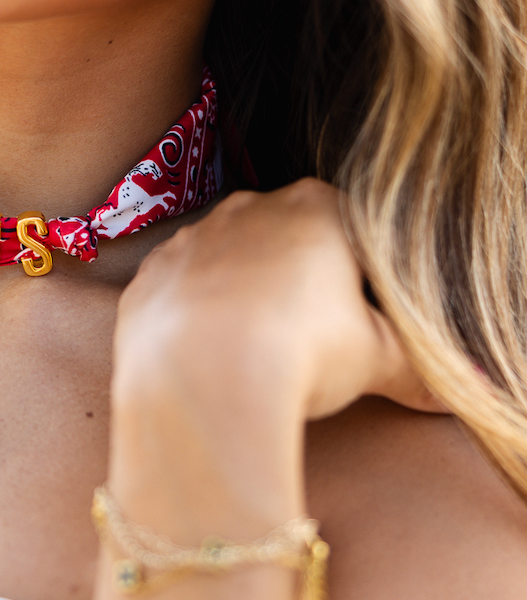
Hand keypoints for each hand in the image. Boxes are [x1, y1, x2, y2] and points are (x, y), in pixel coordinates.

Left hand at [108, 180, 443, 530]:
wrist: (198, 378)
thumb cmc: (299, 351)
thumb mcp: (374, 360)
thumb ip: (414, 366)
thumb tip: (450, 391)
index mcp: (317, 209)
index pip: (356, 230)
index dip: (365, 278)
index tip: (365, 320)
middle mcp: (250, 208)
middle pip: (288, 238)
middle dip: (301, 282)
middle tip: (313, 340)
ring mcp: (192, 237)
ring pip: (228, 260)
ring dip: (243, 296)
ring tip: (256, 353)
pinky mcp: (149, 276)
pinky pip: (180, 289)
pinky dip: (194, 316)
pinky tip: (206, 356)